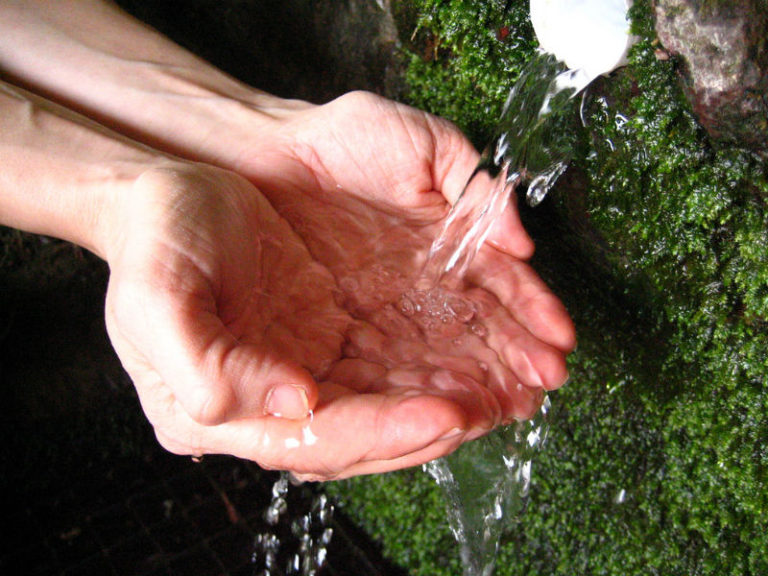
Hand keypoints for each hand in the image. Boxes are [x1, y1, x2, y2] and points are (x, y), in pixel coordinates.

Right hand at [102, 163, 477, 479]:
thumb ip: (213, 369)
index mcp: (223, 409)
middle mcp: (271, 406)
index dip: (388, 431)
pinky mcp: (326, 342)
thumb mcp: (158, 301)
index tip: (449, 413)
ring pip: (389, 404)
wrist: (166, 198)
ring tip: (512, 392)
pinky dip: (436, 368)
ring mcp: (304, 375)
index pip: (322, 440)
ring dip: (451, 401)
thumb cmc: (157, 241)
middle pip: (369, 435)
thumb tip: (297, 404)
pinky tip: (477, 362)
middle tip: (503, 407)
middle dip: (439, 424)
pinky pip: (391, 367)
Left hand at [237, 91, 574, 418]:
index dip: (531, 315)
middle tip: (543, 384)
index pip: (500, 287)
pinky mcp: (349, 327)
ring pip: (443, 351)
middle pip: (480, 328)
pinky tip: (451, 404)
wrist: (273, 153)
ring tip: (513, 403)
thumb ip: (475, 183)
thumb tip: (522, 240)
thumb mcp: (425, 143)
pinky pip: (392, 359)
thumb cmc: (347, 140)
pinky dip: (422, 382)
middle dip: (515, 358)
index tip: (559, 343)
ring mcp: (390, 308)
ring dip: (481, 379)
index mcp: (450, 244)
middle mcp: (426, 284)